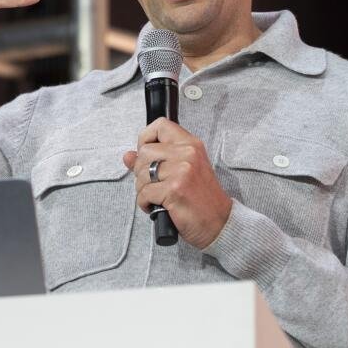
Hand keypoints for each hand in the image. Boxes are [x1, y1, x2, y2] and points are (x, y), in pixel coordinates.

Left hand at [123, 118, 232, 248]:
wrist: (219, 222)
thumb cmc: (201, 198)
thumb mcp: (182, 171)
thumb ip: (154, 160)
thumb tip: (128, 155)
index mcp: (191, 145)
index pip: (160, 125)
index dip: (145, 139)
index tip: (147, 155)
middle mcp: (187, 154)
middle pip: (144, 152)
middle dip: (142, 172)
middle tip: (155, 184)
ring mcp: (181, 171)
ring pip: (141, 174)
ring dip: (143, 190)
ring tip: (158, 197)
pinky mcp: (174, 190)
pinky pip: (144, 193)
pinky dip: (145, 203)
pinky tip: (158, 206)